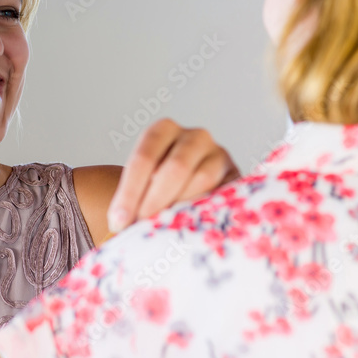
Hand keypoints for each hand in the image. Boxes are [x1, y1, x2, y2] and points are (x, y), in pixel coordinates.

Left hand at [108, 119, 239, 231]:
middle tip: (142, 227)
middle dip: (155, 200)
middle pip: (176, 167)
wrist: (188, 190)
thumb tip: (120, 227)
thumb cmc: (156, 188)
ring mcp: (220, 155)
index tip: (118, 222)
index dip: (129, 191)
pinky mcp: (239, 177)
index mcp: (164, 130)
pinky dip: (206, 211)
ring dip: (181, 207)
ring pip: (202, 179)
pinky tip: (191, 227)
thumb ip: (133, 197)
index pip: (144, 156)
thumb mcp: (142, 184)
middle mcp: (195, 136)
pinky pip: (224, 194)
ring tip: (164, 228)